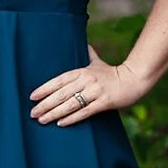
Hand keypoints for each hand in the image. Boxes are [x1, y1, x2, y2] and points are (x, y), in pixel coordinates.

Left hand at [29, 45, 150, 126]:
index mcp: (82, 71)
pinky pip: (84, 112)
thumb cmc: (112, 72)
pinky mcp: (104, 102)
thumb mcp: (97, 62)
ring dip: (54, 113)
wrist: (134, 79)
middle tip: (32, 113)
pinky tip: (60, 123)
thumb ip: (88, 54)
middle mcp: (86, 80)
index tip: (32, 97)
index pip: (59, 80)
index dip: (44, 88)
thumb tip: (83, 43)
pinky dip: (71, 118)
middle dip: (45, 104)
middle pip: (61, 93)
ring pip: (70, 104)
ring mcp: (95, 91)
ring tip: (42, 120)